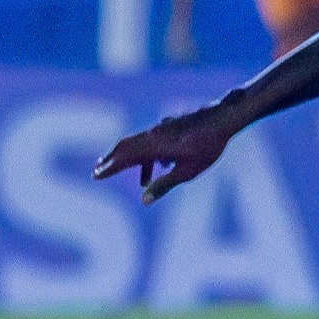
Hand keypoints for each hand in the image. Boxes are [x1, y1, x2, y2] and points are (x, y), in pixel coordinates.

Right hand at [92, 104, 239, 203]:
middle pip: (125, 147)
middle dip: (111, 160)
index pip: (124, 158)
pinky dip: (150, 154)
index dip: (109, 168)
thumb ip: (164, 185)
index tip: (95, 176)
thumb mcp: (187, 171)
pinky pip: (153, 140)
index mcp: (153, 146)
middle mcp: (152, 135)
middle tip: (98, 171)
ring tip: (132, 176)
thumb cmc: (207, 147)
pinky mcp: (170, 126)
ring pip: (138, 143)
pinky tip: (161, 165)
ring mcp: (161, 128)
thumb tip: (144, 201)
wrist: (223, 118)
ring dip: (130, 158)